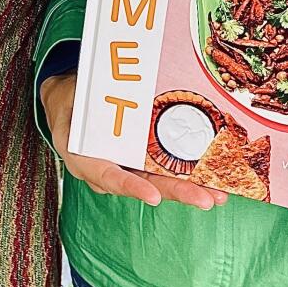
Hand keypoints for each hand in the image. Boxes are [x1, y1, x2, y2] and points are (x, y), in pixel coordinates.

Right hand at [39, 73, 225, 210]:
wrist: (70, 104)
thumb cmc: (72, 101)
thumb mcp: (71, 98)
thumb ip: (87, 102)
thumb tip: (112, 88)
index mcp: (85, 159)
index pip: (109, 176)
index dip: (131, 187)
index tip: (152, 196)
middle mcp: (109, 170)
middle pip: (145, 185)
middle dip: (178, 192)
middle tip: (206, 199)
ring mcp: (127, 167)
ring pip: (159, 182)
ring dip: (190, 189)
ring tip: (217, 195)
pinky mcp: (141, 161)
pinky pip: (164, 170)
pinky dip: (187, 176)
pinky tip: (211, 180)